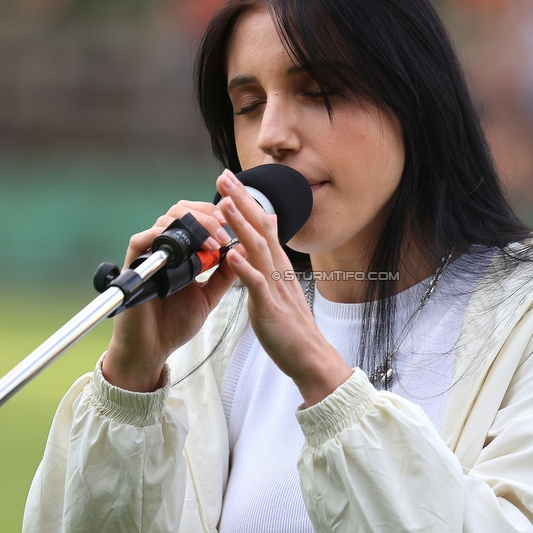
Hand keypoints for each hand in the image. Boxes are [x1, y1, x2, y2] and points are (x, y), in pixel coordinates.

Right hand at [102, 200, 238, 391]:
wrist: (153, 349)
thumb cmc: (175, 324)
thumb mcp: (209, 296)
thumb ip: (224, 275)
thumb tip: (243, 250)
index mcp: (182, 252)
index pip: (196, 217)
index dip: (215, 214)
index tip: (236, 222)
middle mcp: (164, 249)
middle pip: (181, 211)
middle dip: (207, 215)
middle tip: (226, 229)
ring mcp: (148, 255)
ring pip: (166, 220)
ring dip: (194, 226)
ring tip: (215, 242)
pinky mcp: (134, 264)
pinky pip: (142, 239)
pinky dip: (165, 236)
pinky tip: (188, 250)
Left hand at [215, 170, 351, 405]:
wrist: (310, 356)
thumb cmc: (291, 327)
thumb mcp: (281, 285)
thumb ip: (272, 259)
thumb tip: (268, 232)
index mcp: (277, 265)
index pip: (262, 224)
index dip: (245, 200)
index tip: (229, 179)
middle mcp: (278, 269)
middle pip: (260, 227)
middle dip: (240, 200)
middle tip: (223, 175)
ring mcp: (276, 286)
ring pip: (258, 248)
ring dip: (240, 224)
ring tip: (223, 203)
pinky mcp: (271, 307)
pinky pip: (257, 284)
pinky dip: (245, 267)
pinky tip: (232, 253)